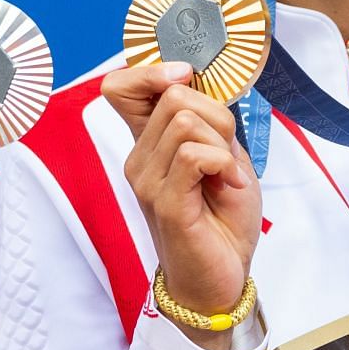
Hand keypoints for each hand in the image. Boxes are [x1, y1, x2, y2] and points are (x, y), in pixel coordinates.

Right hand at [101, 62, 259, 327]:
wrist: (222, 278)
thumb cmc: (221, 221)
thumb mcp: (224, 158)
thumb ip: (211, 123)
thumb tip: (201, 86)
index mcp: (149, 143)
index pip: (119, 86)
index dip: (154, 71)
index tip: (189, 86)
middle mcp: (139, 158)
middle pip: (172, 95)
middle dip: (217, 116)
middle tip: (227, 154)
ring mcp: (148, 180)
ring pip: (186, 121)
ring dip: (223, 143)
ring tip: (228, 175)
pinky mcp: (165, 203)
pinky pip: (194, 155)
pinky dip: (224, 164)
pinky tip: (229, 185)